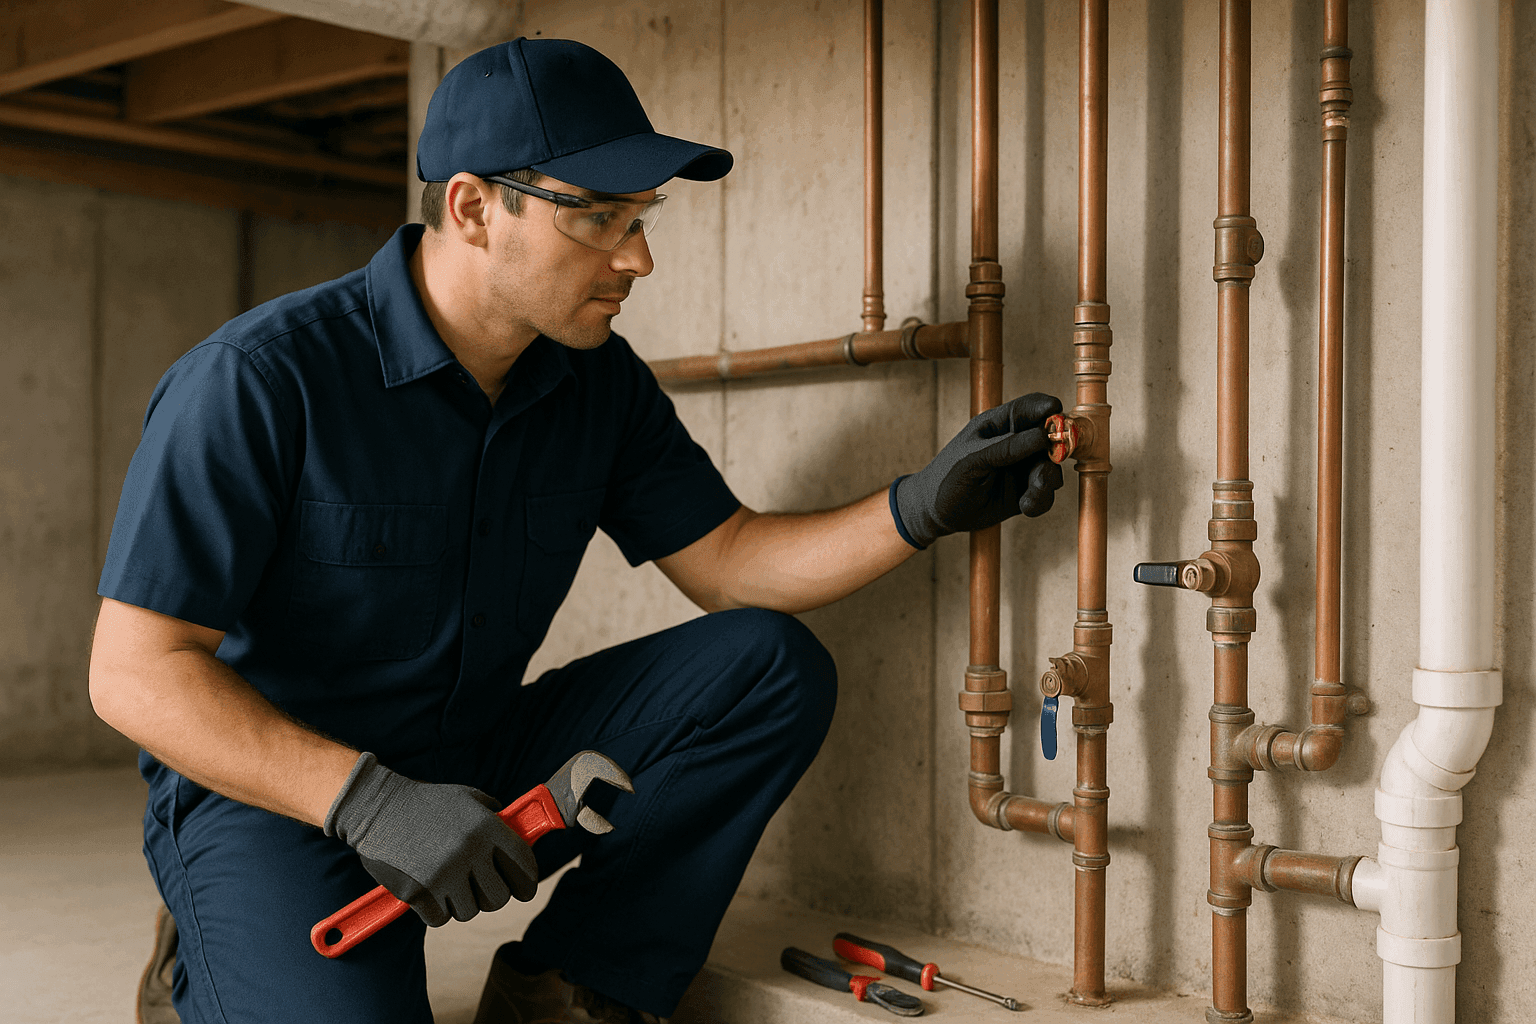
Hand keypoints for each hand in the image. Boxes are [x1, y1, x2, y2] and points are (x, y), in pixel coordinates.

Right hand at [324, 753, 537, 926]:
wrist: (377, 808)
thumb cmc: (426, 802)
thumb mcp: (467, 798)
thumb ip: (494, 817)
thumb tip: (517, 835)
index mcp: (487, 828)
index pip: (524, 865)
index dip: (528, 882)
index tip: (525, 890)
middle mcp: (470, 852)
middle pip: (499, 898)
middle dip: (493, 896)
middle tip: (481, 889)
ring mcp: (444, 874)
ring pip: (470, 911)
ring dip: (462, 903)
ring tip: (450, 884)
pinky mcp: (418, 892)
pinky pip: (441, 918)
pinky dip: (436, 910)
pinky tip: (430, 891)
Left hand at [892, 392, 1065, 547]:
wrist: (936, 514)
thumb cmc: (946, 478)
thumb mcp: (973, 459)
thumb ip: (1008, 447)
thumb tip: (1044, 436)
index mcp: (1000, 423)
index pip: (1034, 406)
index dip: (1051, 412)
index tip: (1059, 426)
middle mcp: (1016, 442)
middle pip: (1052, 440)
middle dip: (1051, 458)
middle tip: (1042, 476)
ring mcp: (1022, 466)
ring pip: (1052, 469)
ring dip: (1045, 484)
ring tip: (1029, 498)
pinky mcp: (1025, 490)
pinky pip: (1046, 493)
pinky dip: (1041, 501)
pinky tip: (1025, 507)